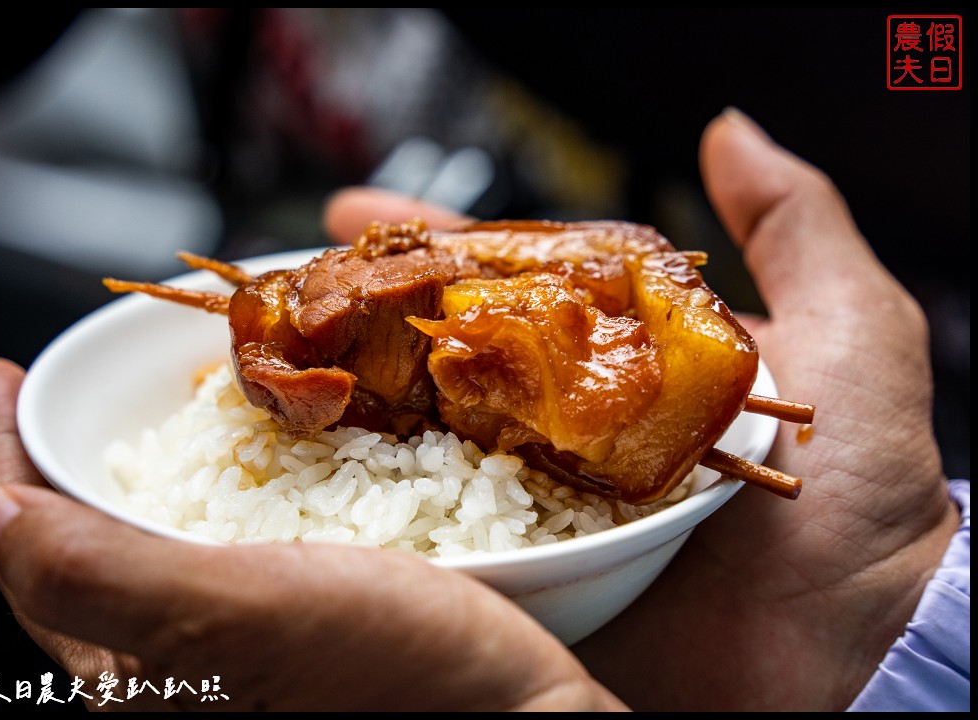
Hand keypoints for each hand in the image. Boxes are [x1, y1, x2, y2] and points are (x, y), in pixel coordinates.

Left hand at [0, 359, 624, 710]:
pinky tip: (231, 450)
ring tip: (132, 403)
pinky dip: (207, 488)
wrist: (520, 715)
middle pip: (82, 553)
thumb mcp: (241, 621)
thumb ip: (105, 578)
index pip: (29, 560)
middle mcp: (177, 677)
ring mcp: (237, 656)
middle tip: (53, 388)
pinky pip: (220, 548)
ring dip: (133, 471)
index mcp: (139, 681)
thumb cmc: (394, 673)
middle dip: (61, 464)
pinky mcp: (293, 632)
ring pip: (152, 546)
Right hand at [323, 109, 959, 710]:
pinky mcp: (525, 574)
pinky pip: (439, 525)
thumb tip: (729, 134)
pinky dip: (375, 496)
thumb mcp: (855, 341)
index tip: (360, 212)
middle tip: (298, 282)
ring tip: (288, 354)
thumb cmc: (864, 504)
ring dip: (360, 391)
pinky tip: (318, 458)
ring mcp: (542, 501)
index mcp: (630, 363)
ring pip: (434, 431)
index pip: (521, 282)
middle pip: (461, 349)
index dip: (444, 243)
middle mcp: (576, 425)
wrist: (851, 661)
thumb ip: (796, 234)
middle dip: (377, 308)